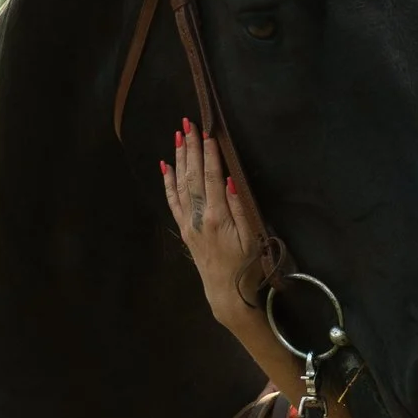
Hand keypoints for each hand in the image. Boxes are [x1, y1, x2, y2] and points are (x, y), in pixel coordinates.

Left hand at [163, 121, 267, 325]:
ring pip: (180, 184)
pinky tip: (166, 165)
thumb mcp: (251, 237)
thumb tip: (231, 179)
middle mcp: (198, 217)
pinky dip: (168, 182)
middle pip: (193, 176)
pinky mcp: (184, 229)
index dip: (210, 155)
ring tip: (179, 136)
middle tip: (189, 123)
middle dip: (192, 148)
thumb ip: (240, 207)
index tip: (208, 133)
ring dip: (180, 158)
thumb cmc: (246, 266)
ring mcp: (188, 223)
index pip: (212, 178)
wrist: (226, 293)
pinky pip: (173, 201)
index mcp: (217, 217)